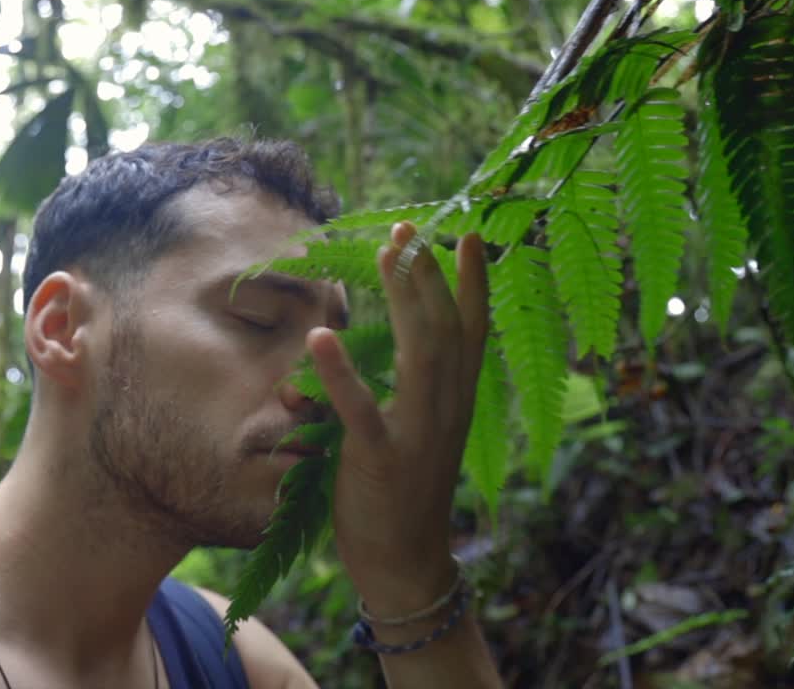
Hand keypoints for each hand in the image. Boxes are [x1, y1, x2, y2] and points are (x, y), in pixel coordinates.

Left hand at [305, 222, 489, 613]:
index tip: (467, 236)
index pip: (472, 332)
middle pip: (445, 327)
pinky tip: (321, 335)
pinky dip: (340, 374)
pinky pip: (361, 411)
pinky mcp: (381, 460)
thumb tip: (335, 341)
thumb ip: (385, 389)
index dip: (472, 284)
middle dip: (429, 273)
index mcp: (456, 403)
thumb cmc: (401, 495)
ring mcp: (418, 434)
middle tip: (409, 226)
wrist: (407, 566)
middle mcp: (446, 410)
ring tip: (388, 251)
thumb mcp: (406, 434)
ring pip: (421, 353)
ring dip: (405, 298)